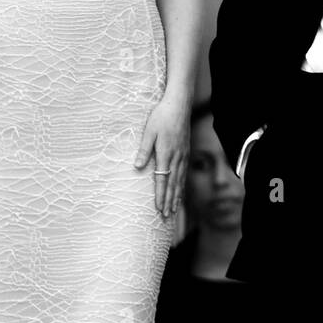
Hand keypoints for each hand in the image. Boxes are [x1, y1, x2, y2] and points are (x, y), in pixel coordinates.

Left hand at [134, 97, 189, 217]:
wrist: (179, 106)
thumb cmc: (161, 117)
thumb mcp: (148, 132)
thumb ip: (144, 150)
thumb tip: (137, 167)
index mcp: (166, 154)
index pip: (162, 180)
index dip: (160, 196)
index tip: (159, 209)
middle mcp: (176, 158)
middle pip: (172, 184)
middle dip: (169, 201)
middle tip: (166, 216)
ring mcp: (183, 156)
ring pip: (180, 181)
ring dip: (176, 196)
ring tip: (174, 210)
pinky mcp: (185, 152)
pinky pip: (183, 174)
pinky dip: (181, 186)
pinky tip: (180, 191)